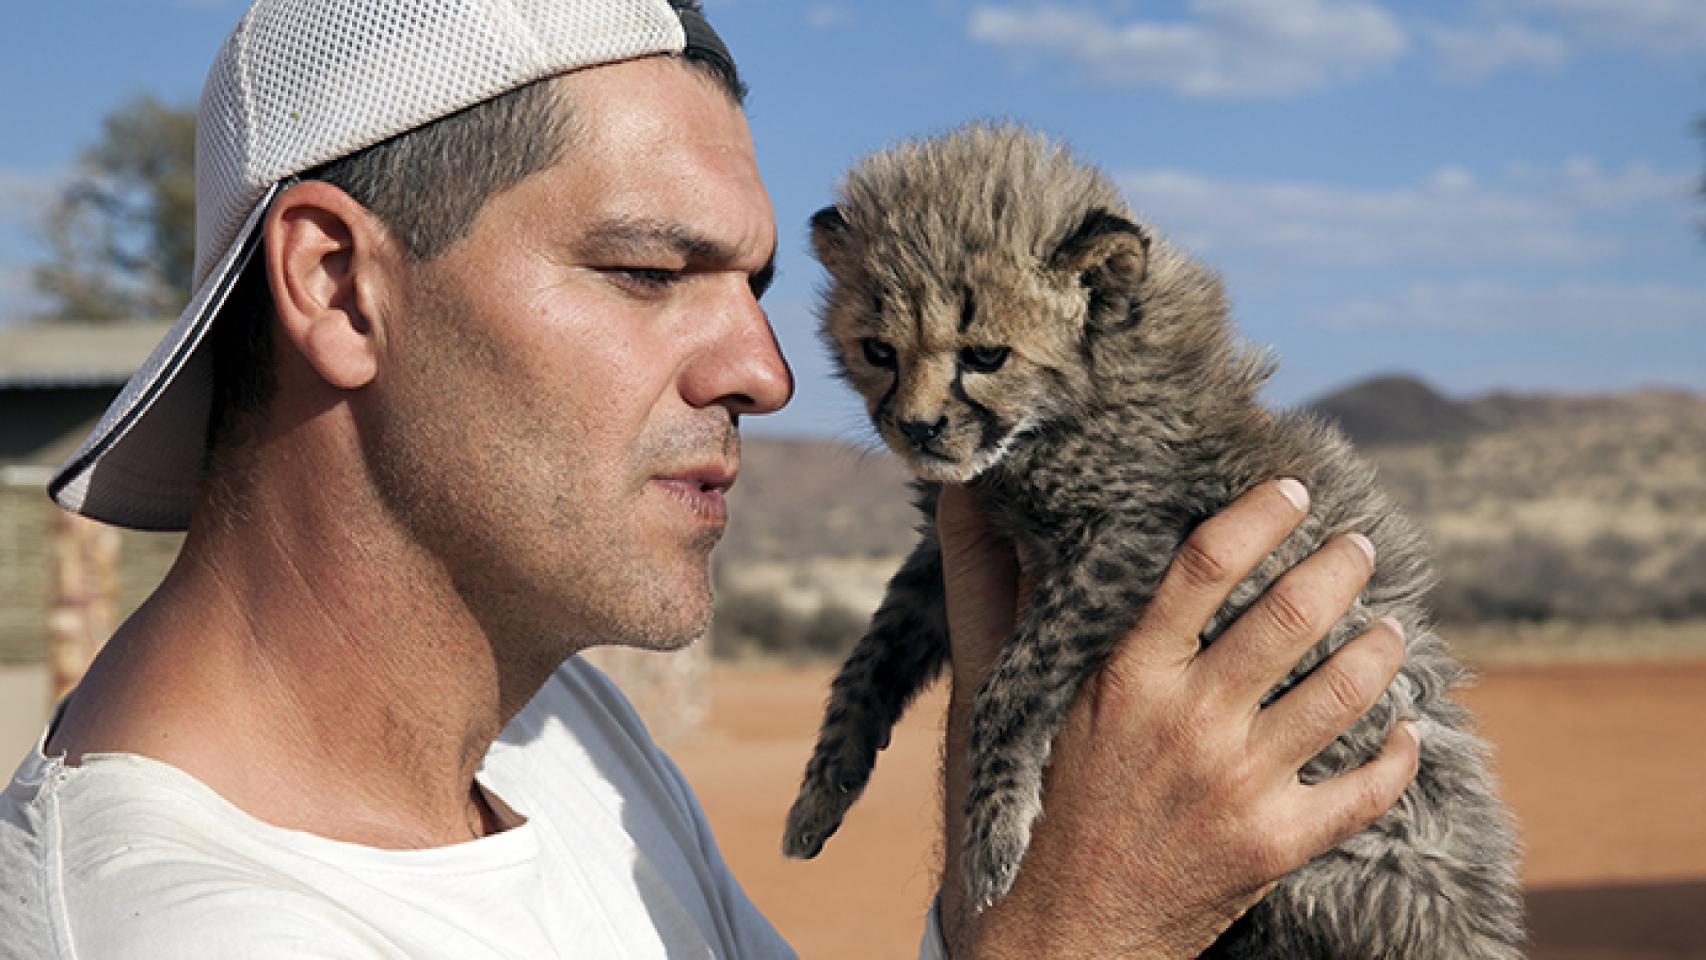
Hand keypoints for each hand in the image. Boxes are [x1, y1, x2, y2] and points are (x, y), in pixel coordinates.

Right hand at [935, 480, 1419, 957]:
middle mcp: (1187, 722)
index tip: (1290, 490)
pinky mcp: (1274, 845)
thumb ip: (994, 590)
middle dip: (1340, 567)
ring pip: (1341, 691)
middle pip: (1290, 617)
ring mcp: (1238, 786)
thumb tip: (975, 498)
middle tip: (1360, 545)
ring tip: (1388, 627)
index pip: (1204, 568)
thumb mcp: (995, 692)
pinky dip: (1396, 754)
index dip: (1256, 517)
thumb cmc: (1027, 800)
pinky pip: (1365, 791)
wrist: (1059, 930)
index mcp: (1123, 677)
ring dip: (1378, 647)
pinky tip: (1403, 727)